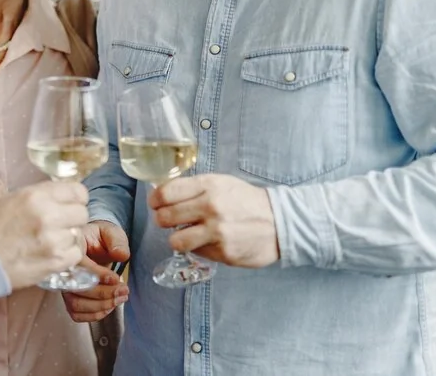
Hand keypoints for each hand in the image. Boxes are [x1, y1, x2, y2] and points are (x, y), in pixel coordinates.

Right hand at [0, 181, 88, 289]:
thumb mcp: (7, 200)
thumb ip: (37, 196)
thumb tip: (60, 196)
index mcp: (35, 195)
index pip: (77, 191)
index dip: (74, 198)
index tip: (69, 204)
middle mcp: (47, 214)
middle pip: (82, 213)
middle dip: (72, 218)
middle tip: (58, 225)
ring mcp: (53, 239)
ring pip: (79, 234)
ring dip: (68, 238)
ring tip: (49, 241)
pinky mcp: (55, 261)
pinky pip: (75, 254)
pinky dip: (66, 255)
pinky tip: (50, 253)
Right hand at [62, 220, 130, 322]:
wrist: (93, 246)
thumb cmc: (100, 238)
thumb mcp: (110, 232)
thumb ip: (117, 241)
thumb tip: (121, 254)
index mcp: (72, 249)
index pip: (79, 265)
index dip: (98, 275)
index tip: (116, 278)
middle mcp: (63, 270)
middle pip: (77, 288)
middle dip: (104, 293)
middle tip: (123, 290)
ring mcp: (65, 286)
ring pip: (76, 304)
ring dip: (101, 306)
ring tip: (120, 298)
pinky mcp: (69, 298)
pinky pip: (76, 314)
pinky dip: (94, 315)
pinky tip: (109, 306)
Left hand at [149, 174, 278, 267]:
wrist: (280, 222)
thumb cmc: (246, 200)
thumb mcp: (221, 183)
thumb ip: (194, 188)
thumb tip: (163, 194)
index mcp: (208, 185)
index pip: (166, 193)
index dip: (155, 200)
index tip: (155, 204)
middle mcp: (210, 207)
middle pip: (165, 217)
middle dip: (162, 220)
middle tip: (168, 220)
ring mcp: (217, 231)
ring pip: (175, 240)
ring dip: (177, 238)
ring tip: (185, 235)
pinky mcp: (223, 252)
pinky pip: (196, 252)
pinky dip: (198, 248)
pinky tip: (209, 242)